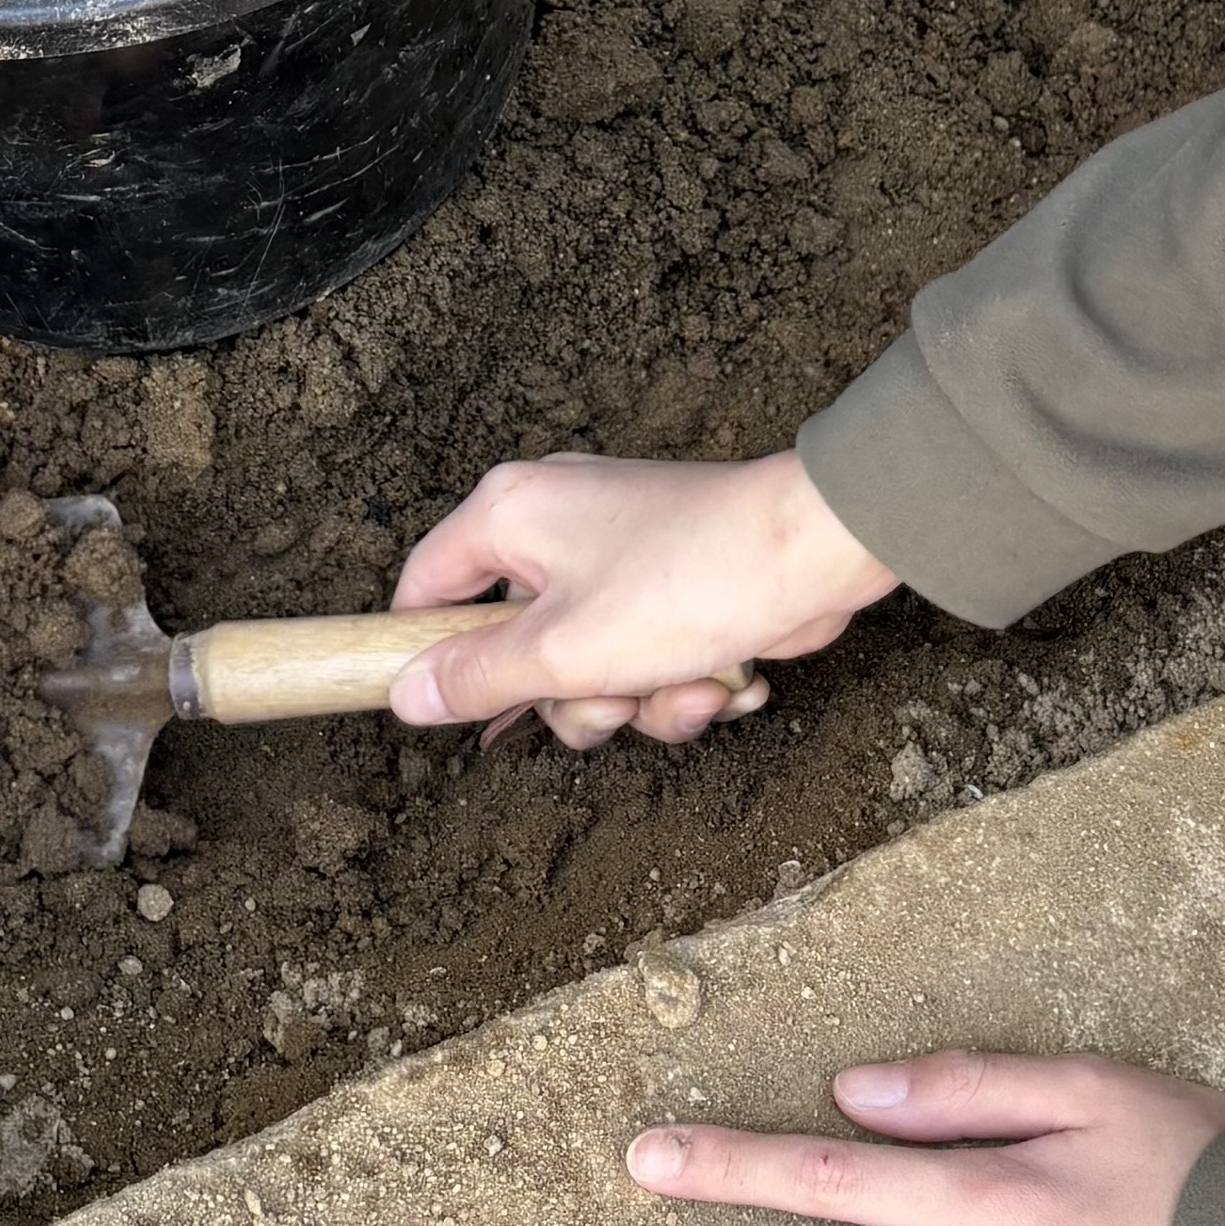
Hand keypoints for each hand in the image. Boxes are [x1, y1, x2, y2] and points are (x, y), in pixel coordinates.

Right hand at [390, 447, 899, 753]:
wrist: (818, 553)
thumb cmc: (688, 581)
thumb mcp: (563, 651)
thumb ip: (478, 679)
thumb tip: (406, 696)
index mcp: (511, 515)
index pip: (425, 586)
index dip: (426, 652)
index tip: (445, 710)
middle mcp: (557, 526)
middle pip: (516, 650)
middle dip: (574, 699)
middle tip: (613, 697)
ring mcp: (619, 558)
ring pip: (590, 669)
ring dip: (640, 702)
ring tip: (690, 686)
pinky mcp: (673, 587)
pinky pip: (647, 660)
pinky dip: (684, 684)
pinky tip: (728, 680)